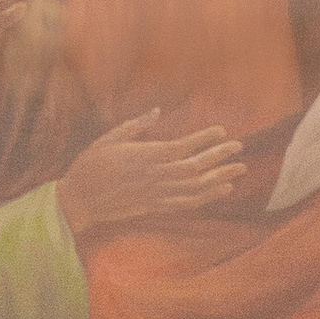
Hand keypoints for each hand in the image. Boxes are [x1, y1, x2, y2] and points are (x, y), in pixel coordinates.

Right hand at [60, 110, 247, 242]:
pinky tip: (222, 190)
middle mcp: (155, 176)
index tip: (222, 131)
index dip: (205, 139)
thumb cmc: (91, 165)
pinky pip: (187, 203)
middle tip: (240, 147)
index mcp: (145, 156)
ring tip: (239, 169)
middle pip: (196, 167)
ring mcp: (157, 194)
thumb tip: (156, 111)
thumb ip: (136, 126)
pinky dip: (207, 197)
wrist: (79, 200)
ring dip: (220, 177)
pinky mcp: (155, 207)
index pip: (184, 147)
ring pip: (196, 187)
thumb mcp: (109, 138)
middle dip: (220, 156)